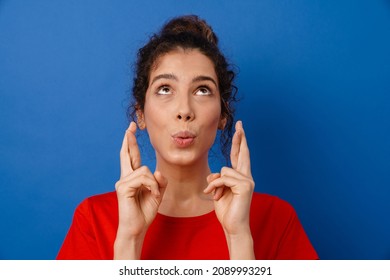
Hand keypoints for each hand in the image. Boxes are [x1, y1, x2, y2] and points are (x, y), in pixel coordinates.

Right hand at [114, 122, 166, 257]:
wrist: (137, 228)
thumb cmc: (144, 212)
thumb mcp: (157, 194)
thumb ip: (159, 181)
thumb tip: (157, 171)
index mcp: (133, 178)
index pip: (131, 157)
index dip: (131, 143)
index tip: (131, 129)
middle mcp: (125, 177)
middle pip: (127, 154)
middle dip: (129, 139)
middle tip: (131, 126)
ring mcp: (122, 182)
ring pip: (145, 170)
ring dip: (154, 183)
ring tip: (153, 195)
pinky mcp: (123, 188)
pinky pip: (144, 178)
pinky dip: (152, 187)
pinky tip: (151, 195)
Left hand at [204, 120, 253, 235]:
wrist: (233, 226)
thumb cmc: (227, 210)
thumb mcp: (218, 191)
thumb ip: (217, 180)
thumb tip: (214, 175)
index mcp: (240, 177)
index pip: (240, 156)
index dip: (240, 143)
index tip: (240, 129)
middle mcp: (246, 177)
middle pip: (243, 153)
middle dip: (240, 138)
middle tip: (240, 123)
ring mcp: (248, 181)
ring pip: (224, 170)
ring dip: (215, 184)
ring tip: (215, 195)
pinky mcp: (245, 186)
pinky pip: (224, 178)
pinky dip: (216, 187)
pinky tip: (216, 196)